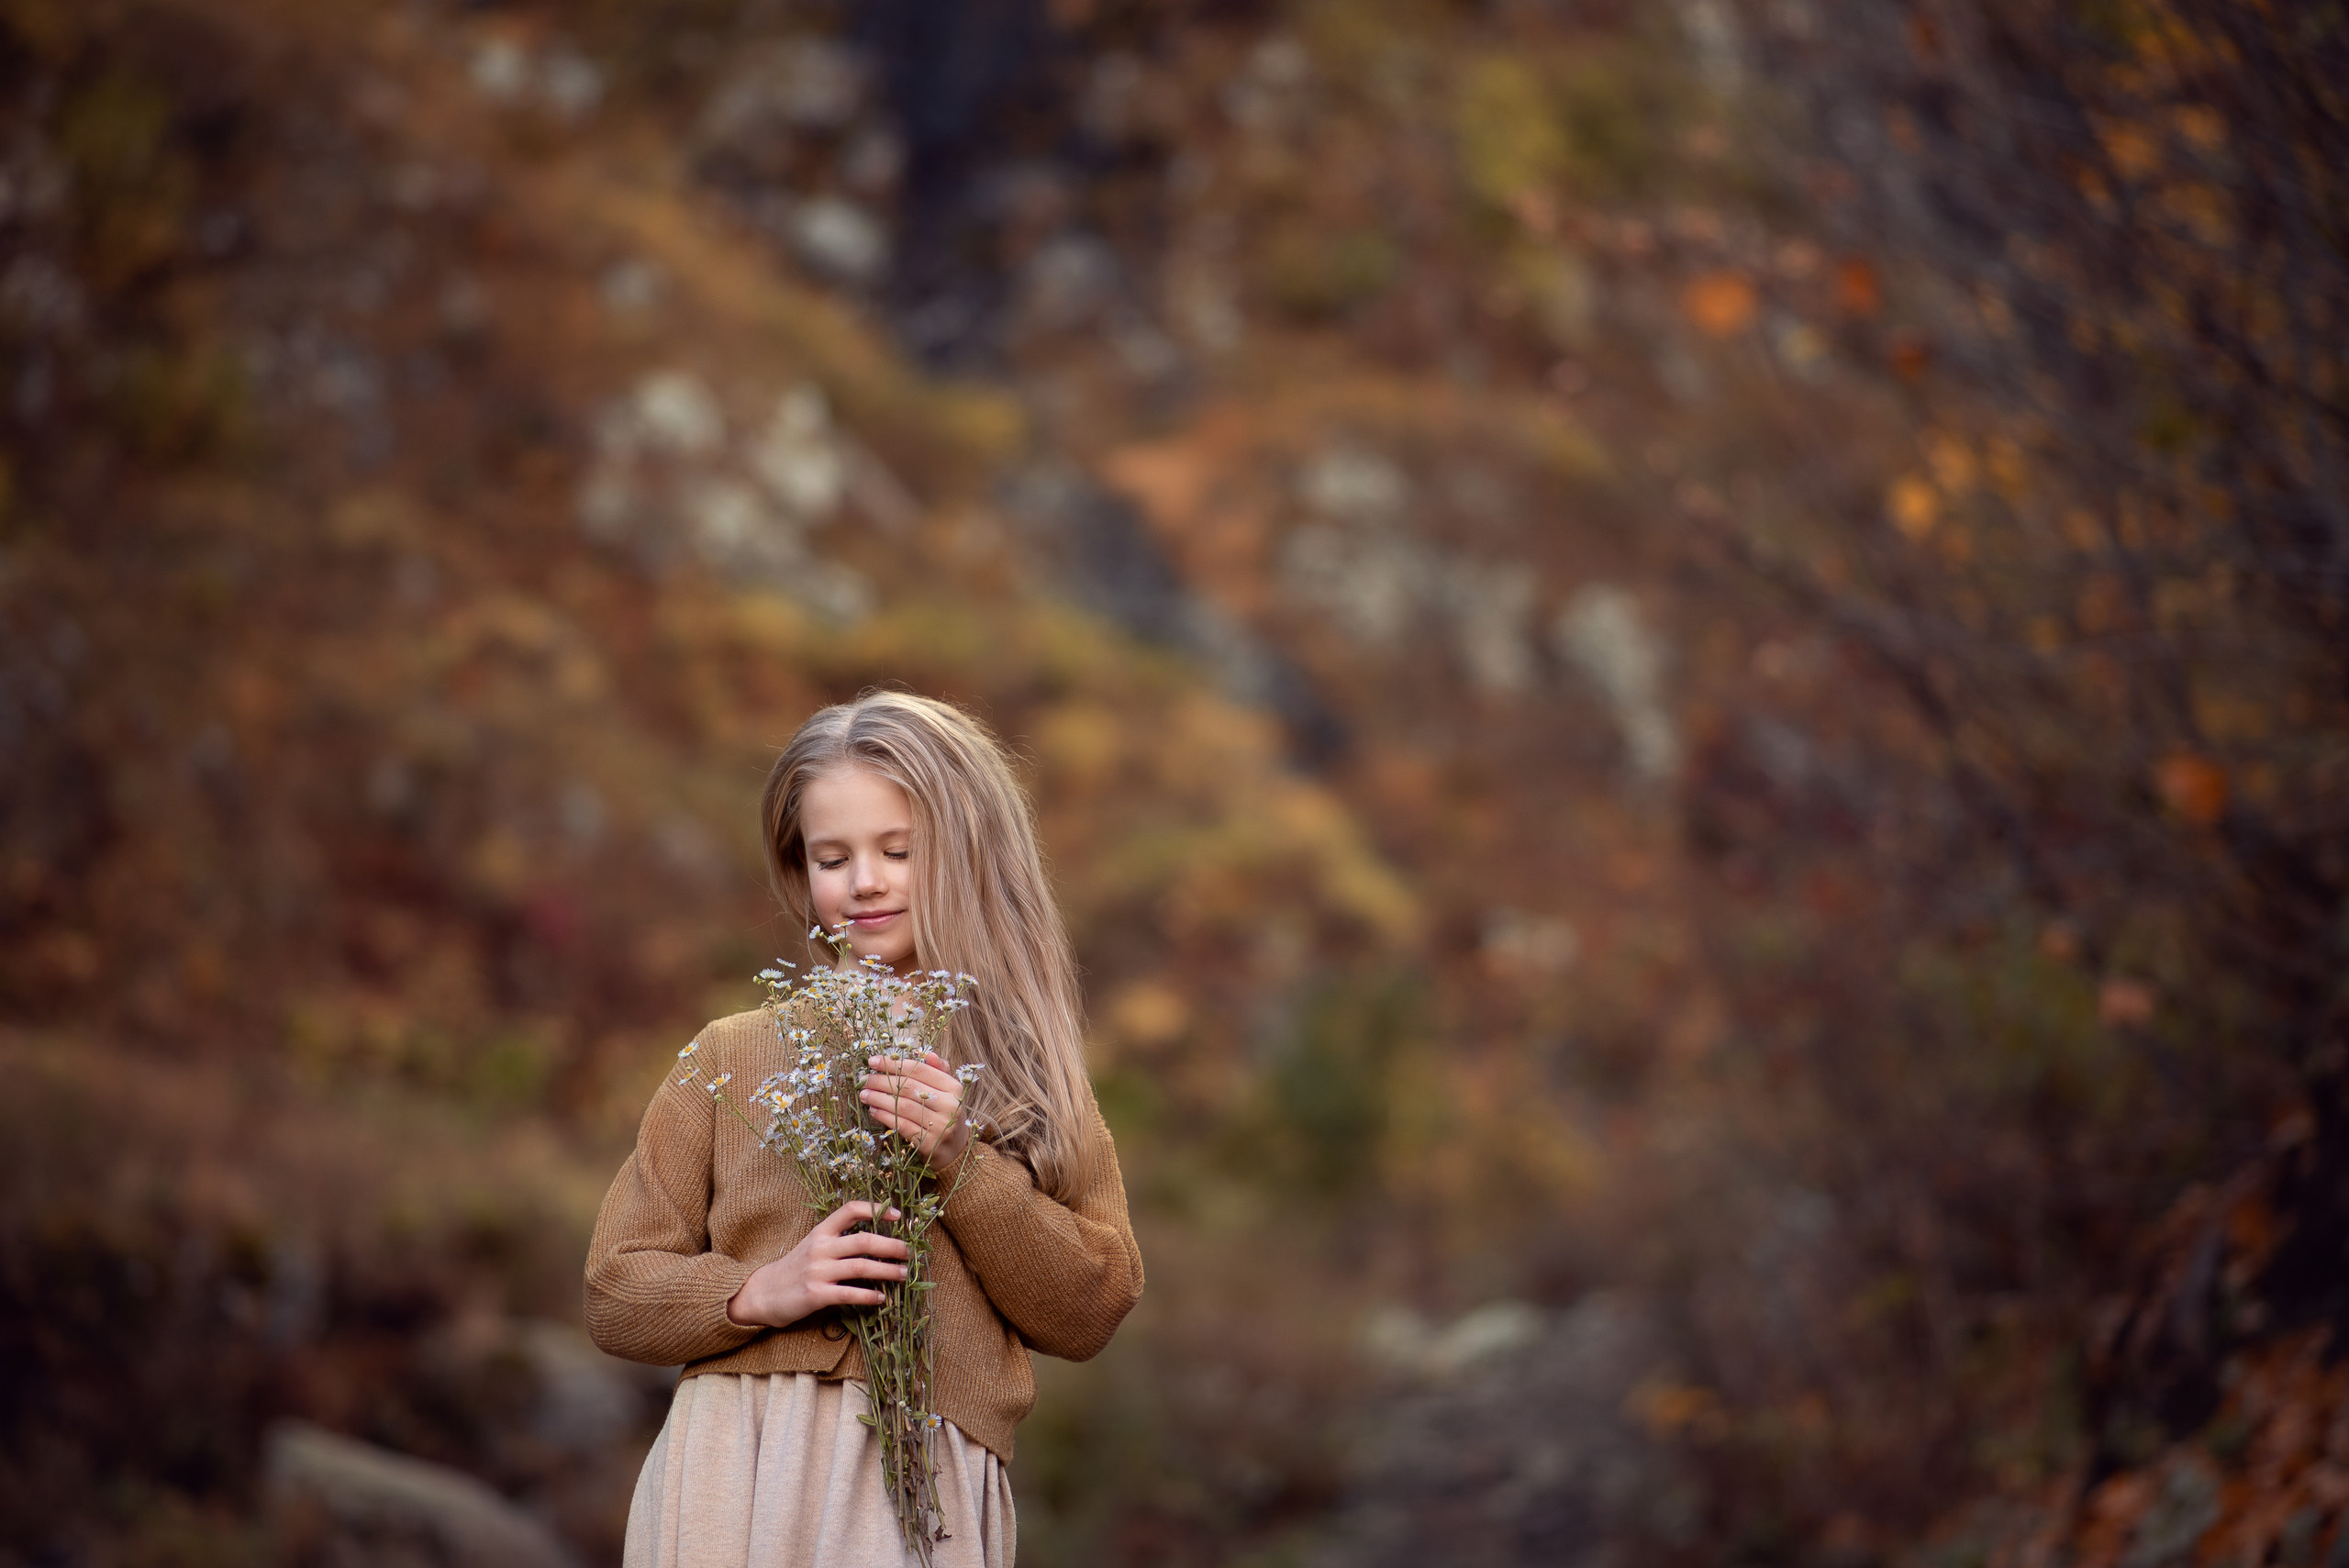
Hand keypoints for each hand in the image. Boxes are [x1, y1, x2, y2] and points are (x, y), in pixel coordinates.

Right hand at [725, 1201, 909, 1327]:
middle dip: (891, 1246)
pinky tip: (882, 1298)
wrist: (763, 1293)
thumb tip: (877, 1240)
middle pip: (863, 1241)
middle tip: (908, 1252)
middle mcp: (820, 1247)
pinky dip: (869, 1295)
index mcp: (821, 1231)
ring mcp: (817, 1271)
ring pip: (860, 1267)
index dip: (875, 1209)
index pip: (850, 1210)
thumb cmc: (795, 1268)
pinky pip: (849, 1293)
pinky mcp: (816, 1294)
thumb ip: (839, 1240)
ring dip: (886, 1271)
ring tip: (903, 1274)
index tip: (897, 1216)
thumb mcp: (814, 1245)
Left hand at [860, 1051, 973, 1170]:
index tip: (873, 1061)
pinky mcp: (930, 1143)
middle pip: (909, 1088)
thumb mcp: (947, 1092)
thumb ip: (938, 1071)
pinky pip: (903, 1126)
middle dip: (882, 1081)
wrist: (956, 1149)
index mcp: (953, 1088)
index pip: (920, 1070)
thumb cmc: (945, 1114)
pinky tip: (873, 1110)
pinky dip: (885, 1116)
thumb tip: (929, 1054)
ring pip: (903, 1107)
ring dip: (879, 1098)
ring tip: (864, 1094)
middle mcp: (949, 1105)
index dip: (895, 1064)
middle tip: (864, 1079)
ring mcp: (940, 1126)